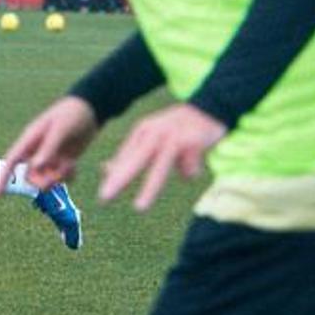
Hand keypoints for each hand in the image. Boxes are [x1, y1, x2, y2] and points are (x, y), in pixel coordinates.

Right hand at [0, 95, 97, 194]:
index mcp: (30, 139)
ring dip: (57, 178)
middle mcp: (37, 150)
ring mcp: (49, 156)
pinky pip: (60, 178)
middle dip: (42, 181)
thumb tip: (34, 167)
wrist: (90, 110)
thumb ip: (48, 149)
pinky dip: (67, 176)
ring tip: (70, 166)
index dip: (2, 178)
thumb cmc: (71, 115)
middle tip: (57, 176)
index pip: (11, 160)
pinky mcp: (62, 161)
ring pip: (46, 179)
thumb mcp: (60, 130)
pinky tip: (74, 165)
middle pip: (30, 176)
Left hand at [98, 103, 225, 210]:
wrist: (211, 107)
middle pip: (136, 160)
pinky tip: (196, 162)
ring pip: (159, 167)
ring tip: (139, 208)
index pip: (125, 158)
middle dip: (120, 180)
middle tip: (105, 198)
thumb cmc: (176, 128)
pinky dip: (191, 171)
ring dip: (149, 189)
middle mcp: (156, 133)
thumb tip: (104, 168)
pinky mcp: (193, 143)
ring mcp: (174, 137)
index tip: (104, 197)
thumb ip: (131, 152)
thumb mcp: (151, 135)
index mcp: (143, 131)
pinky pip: (189, 171)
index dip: (114, 177)